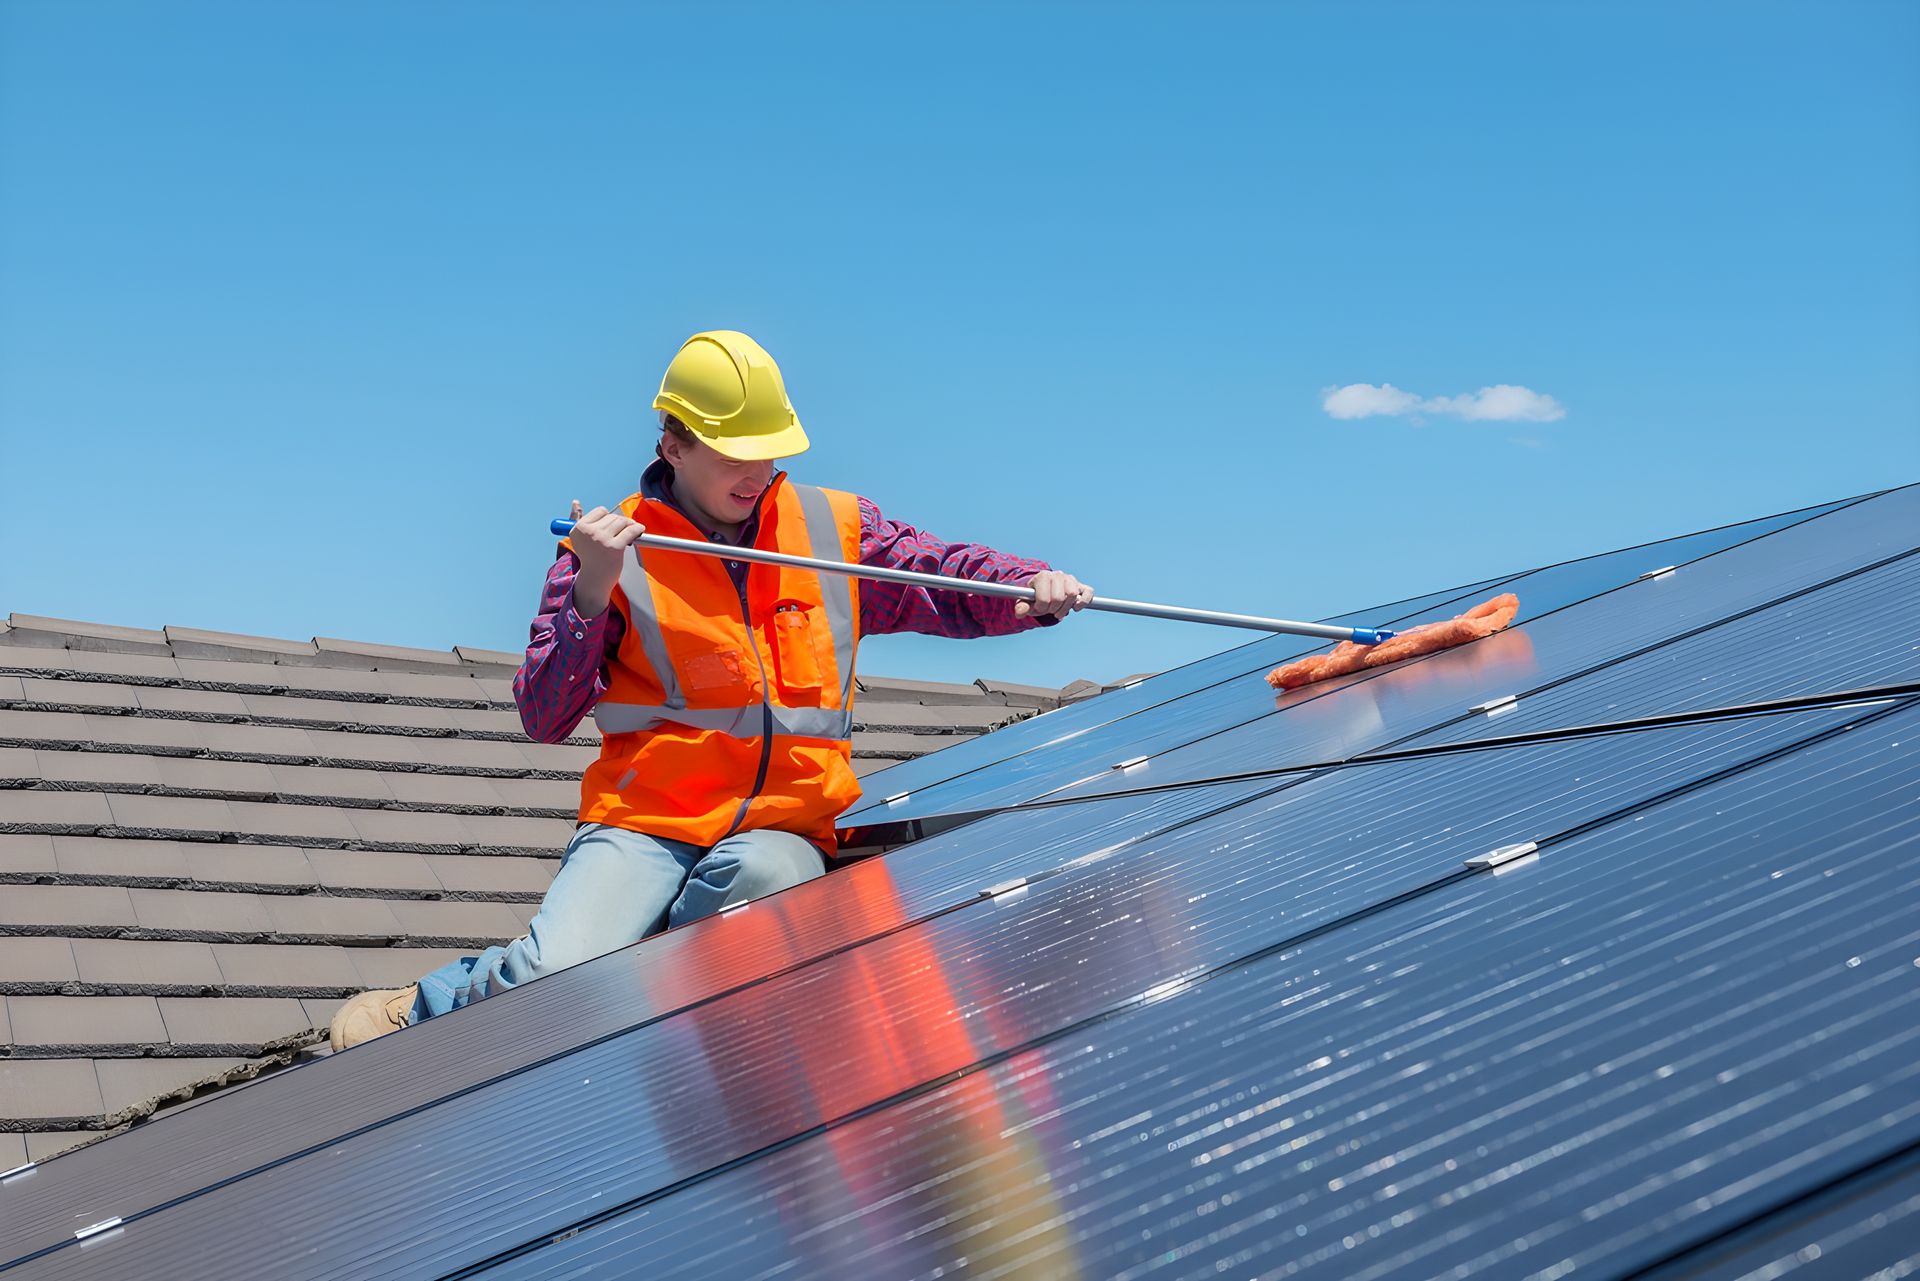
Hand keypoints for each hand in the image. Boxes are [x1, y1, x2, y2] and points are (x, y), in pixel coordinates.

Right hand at [568, 498, 645, 617]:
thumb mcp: (578, 538)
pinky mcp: (614, 547)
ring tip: (630, 534)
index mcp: (579, 528)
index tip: (612, 527)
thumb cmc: (589, 558)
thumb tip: (575, 502)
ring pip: (622, 522)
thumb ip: (576, 519)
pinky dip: (638, 529)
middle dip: (621, 523)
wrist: (595, 580)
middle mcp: (589, 532)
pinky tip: (640, 531)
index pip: (601, 511)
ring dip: (630, 526)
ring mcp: (602, 539)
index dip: (609, 518)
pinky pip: (631, 531)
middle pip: (613, 517)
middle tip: (623, 532)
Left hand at [1015, 569, 1093, 620]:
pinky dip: (1082, 602)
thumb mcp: (1026, 602)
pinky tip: (1075, 608)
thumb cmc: (1036, 597)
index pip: (1045, 598)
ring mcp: (1070, 579)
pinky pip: (1088, 593)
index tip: (1039, 608)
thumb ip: (1021, 607)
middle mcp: (1057, 575)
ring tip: (1059, 611)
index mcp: (1043, 576)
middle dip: (1053, 609)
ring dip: (1065, 608)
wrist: (1046, 592)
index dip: (1041, 608)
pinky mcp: (1081, 586)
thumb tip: (1020, 612)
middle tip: (1049, 610)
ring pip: (1072, 595)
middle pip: (1058, 598)